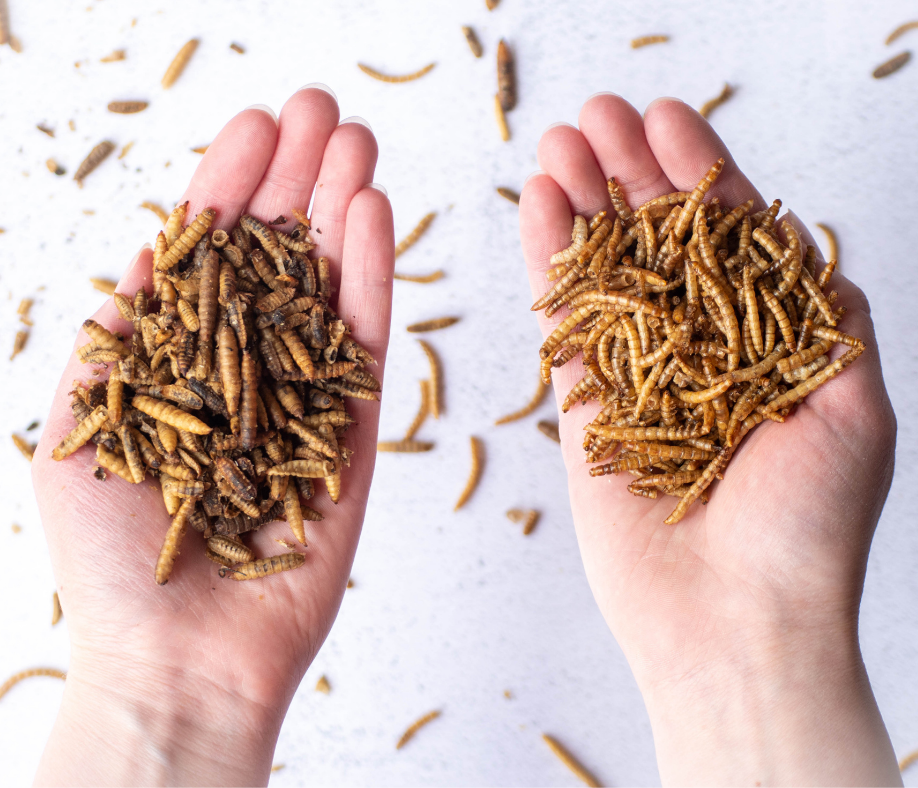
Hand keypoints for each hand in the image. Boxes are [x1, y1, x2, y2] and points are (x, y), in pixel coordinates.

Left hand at [31, 87, 393, 785]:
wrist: (179, 657)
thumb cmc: (111, 555)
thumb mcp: (80, 424)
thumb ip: (122, 338)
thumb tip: (153, 254)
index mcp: (182, 360)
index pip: (213, 254)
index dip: (232, 183)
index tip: (258, 122)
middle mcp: (248, 367)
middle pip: (278, 256)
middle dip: (298, 177)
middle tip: (325, 108)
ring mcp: (306, 396)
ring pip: (330, 285)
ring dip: (342, 210)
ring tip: (358, 143)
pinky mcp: (355, 432)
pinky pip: (366, 342)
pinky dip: (372, 276)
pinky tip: (374, 216)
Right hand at [520, 94, 899, 784]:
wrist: (734, 624)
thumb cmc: (809, 529)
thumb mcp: (856, 404)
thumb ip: (830, 316)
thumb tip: (802, 243)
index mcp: (764, 345)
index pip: (728, 240)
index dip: (700, 174)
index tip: (669, 117)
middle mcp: (696, 351)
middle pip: (657, 242)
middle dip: (629, 172)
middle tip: (596, 111)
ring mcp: (635, 375)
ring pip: (604, 270)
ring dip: (582, 200)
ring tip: (558, 139)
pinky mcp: (583, 407)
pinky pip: (563, 319)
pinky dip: (550, 259)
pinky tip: (540, 203)